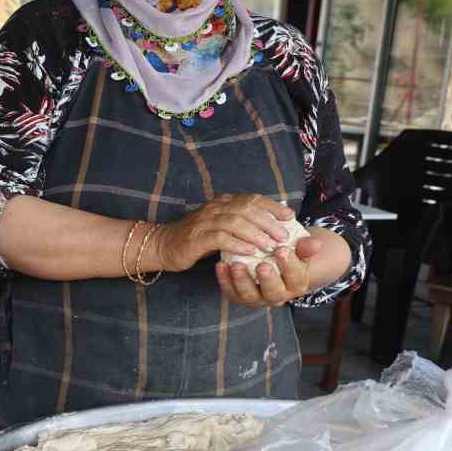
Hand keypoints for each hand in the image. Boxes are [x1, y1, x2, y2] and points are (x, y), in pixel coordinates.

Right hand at [152, 194, 296, 272]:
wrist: (162, 245)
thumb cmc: (194, 239)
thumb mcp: (218, 227)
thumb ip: (238, 223)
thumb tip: (268, 226)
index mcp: (221, 203)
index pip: (251, 199)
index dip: (272, 206)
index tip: (289, 216)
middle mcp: (214, 209)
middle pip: (246, 209)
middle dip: (268, 221)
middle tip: (284, 236)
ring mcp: (204, 222)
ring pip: (235, 222)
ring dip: (256, 233)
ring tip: (271, 245)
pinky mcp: (196, 238)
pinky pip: (220, 238)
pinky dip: (237, 244)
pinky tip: (250, 252)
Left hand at [217, 237, 320, 306]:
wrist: (271, 266)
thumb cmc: (287, 256)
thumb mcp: (298, 251)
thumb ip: (304, 247)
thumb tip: (315, 243)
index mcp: (296, 284)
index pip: (296, 277)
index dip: (289, 265)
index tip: (282, 250)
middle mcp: (277, 295)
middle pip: (273, 292)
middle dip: (268, 279)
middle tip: (262, 265)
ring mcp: (256, 298)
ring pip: (249, 295)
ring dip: (241, 280)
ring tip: (236, 264)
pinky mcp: (238, 296)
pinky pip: (230, 291)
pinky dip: (224, 279)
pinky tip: (221, 265)